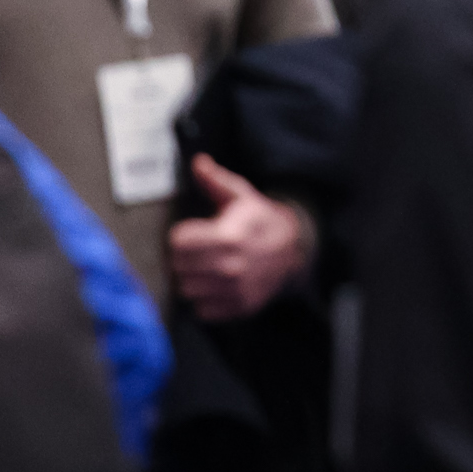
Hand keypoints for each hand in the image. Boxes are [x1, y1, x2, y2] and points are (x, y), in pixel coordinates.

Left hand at [168, 154, 312, 321]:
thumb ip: (215, 180)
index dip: (181, 235)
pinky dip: (204, 299)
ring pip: (187, 290)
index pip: (177, 243)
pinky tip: (215, 284)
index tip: (191, 232)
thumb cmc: (260, 219)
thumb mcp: (241, 195)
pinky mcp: (239, 307)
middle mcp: (232, 266)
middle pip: (179, 267)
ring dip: (192, 279)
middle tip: (198, 250)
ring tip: (206, 267)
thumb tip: (197, 161)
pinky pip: (201, 309)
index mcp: (229, 235)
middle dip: (184, 257)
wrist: (294, 250)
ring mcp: (236, 289)